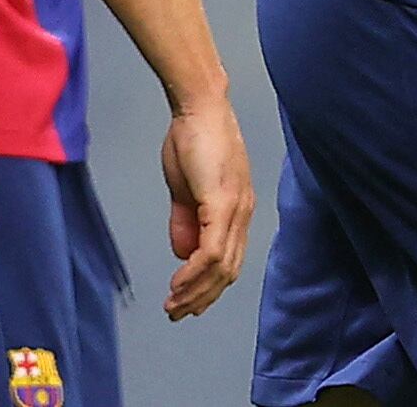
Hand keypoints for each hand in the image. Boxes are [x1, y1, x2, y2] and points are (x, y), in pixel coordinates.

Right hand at [159, 99, 255, 318]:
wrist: (197, 104)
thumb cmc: (192, 138)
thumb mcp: (185, 186)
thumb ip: (185, 220)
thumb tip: (184, 252)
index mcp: (237, 209)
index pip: (229, 261)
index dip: (208, 286)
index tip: (186, 301)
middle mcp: (243, 213)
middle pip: (229, 271)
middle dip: (202, 297)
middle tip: (177, 312)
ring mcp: (236, 208)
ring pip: (222, 267)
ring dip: (196, 290)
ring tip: (174, 304)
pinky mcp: (223, 202)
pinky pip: (212, 250)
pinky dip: (195, 272)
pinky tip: (179, 282)